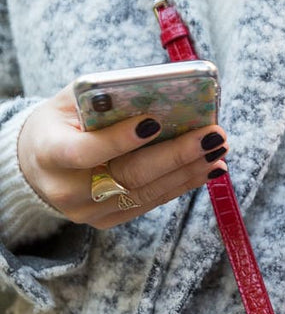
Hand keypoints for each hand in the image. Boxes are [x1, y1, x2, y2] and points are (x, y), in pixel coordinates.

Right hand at [17, 84, 228, 228]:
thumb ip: (103, 97)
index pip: (85, 152)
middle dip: (176, 155)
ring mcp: (89, 211)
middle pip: (129, 176)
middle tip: (213, 136)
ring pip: (146, 193)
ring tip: (219, 150)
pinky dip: (182, 184)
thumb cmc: (59, 124)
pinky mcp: (108, 221)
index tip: (155, 122)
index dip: (120, 140)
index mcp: (50, 154)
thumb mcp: (67, 103)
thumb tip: (158, 92)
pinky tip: (208, 168)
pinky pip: (150, 203)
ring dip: (189, 171)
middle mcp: (69, 190)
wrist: (36, 166)